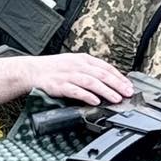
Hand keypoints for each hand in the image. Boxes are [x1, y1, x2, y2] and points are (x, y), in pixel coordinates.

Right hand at [0, 53, 134, 105]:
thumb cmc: (54, 69)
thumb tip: (109, 80)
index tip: (129, 85)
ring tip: (116, 99)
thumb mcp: (74, 64)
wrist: (30, 70)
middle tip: (128, 93)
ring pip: (91, 82)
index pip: (106, 67)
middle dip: (117, 84)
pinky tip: (95, 101)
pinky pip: (75, 91)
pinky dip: (87, 96)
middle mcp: (77, 65)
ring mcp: (68, 75)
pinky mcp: (59, 85)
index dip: (119, 76)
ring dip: (106, 91)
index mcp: (83, 59)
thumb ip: (90, 70)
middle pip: (102, 74)